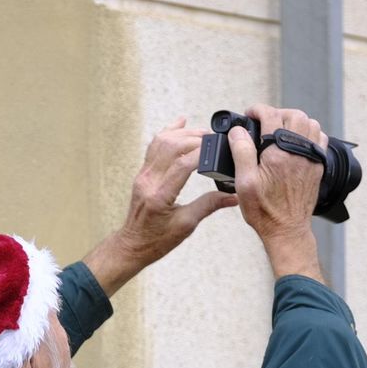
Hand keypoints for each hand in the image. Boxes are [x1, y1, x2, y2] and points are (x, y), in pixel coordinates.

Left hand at [84, 117, 239, 295]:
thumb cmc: (157, 240)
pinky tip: (180, 123)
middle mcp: (148, 181)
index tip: (219, 148)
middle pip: (172, 147)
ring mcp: (143, 175)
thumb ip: (209, 206)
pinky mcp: (142, 173)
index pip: (183, 164)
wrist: (133, 245)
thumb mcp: (186, 225)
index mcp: (159, 195)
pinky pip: (154, 146)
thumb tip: (234, 196)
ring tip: (203, 133)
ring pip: (161, 142)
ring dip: (183, 133)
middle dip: (195, 138)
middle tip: (215, 139)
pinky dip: (168, 132)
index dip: (203, 153)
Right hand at [227, 104, 324, 280]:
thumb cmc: (264, 210)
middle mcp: (298, 152)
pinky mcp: (318, 166)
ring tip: (280, 129)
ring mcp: (312, 158)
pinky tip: (296, 140)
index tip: (250, 114)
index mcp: (278, 153)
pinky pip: (320, 138)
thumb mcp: (244, 182)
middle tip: (263, 122)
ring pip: (310, 123)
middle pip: (294, 115)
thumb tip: (238, 131)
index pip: (271, 116)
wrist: (287, 230)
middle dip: (277, 113)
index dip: (258, 110)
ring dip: (294, 121)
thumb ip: (241, 152)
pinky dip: (309, 132)